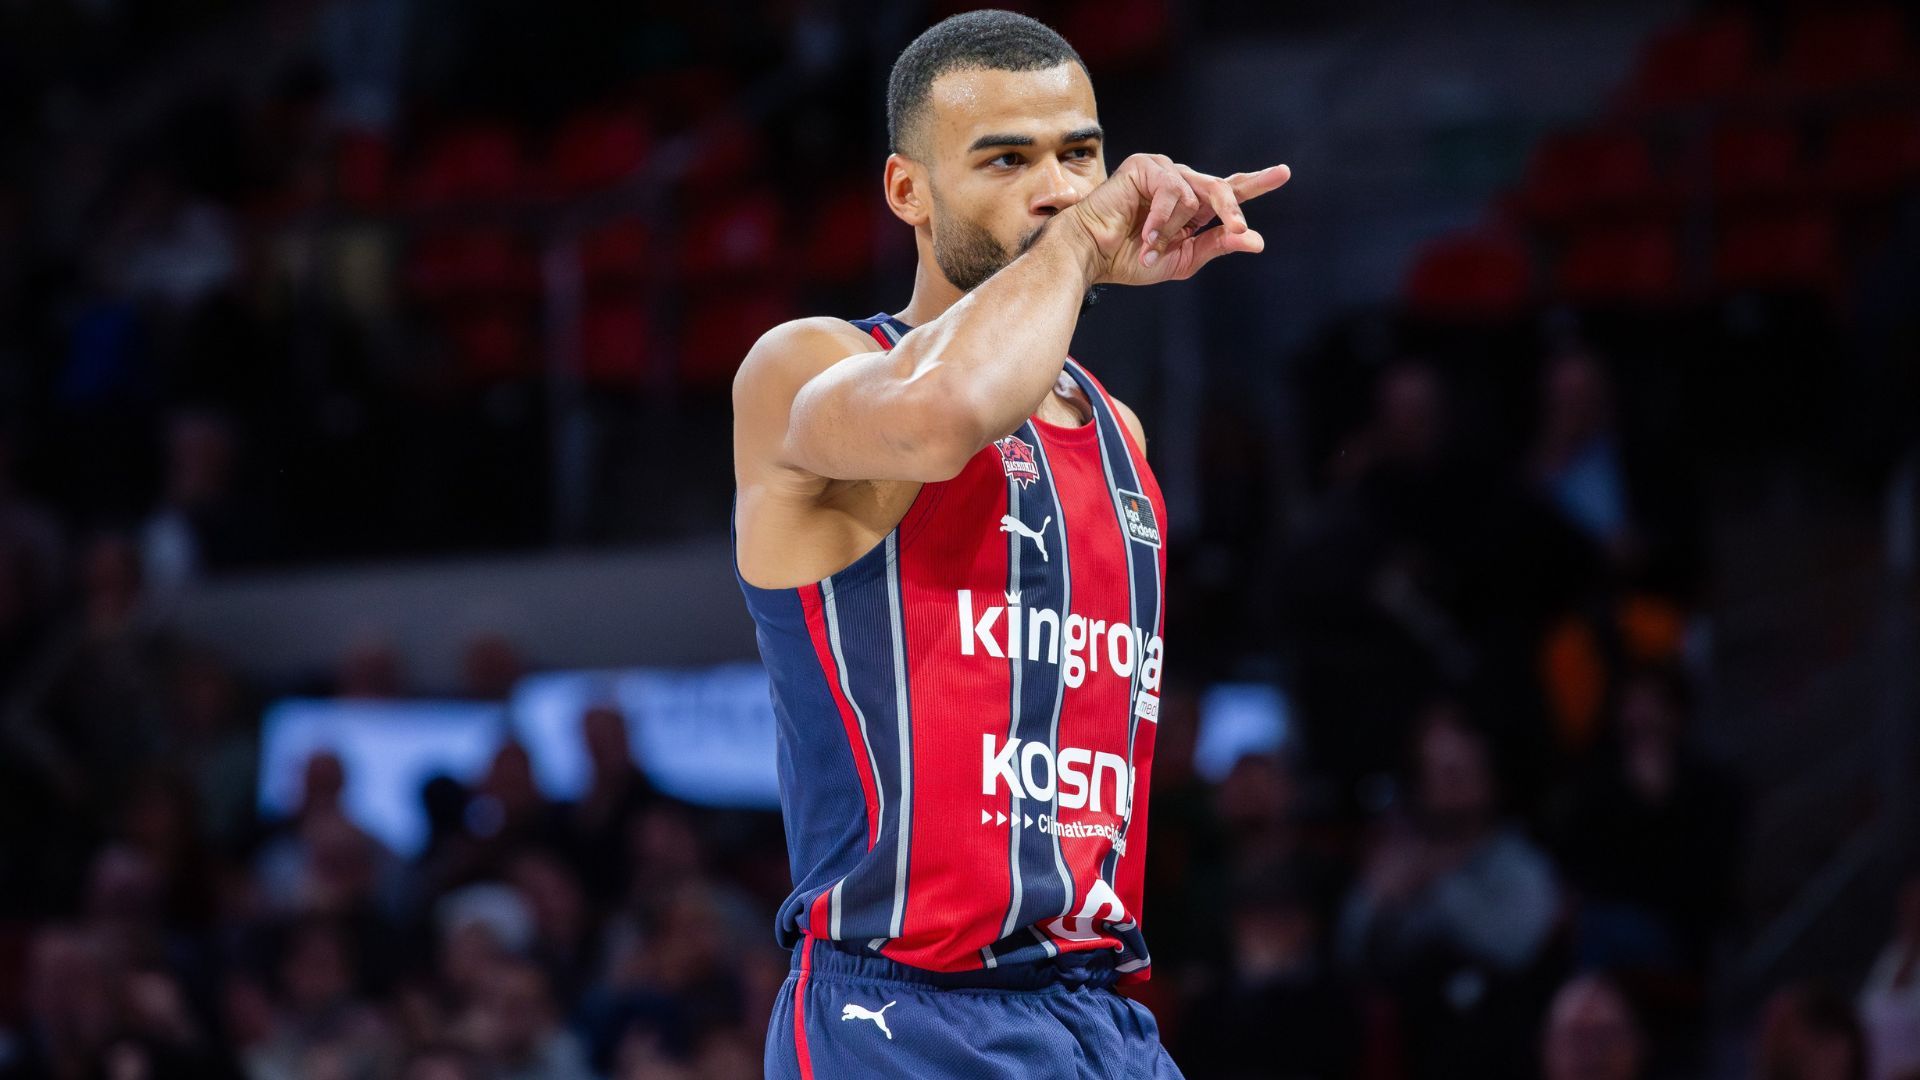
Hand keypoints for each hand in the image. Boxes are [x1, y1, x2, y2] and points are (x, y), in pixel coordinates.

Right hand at [1064, 154, 1289, 285]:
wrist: (1093, 255)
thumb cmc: (1130, 259)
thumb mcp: (1183, 258)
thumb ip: (1217, 245)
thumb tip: (1256, 240)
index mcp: (1190, 206)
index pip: (1229, 192)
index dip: (1256, 183)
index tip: (1284, 173)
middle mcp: (1180, 184)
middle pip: (1221, 188)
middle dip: (1231, 210)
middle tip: (1237, 229)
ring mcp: (1162, 172)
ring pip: (1196, 195)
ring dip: (1175, 228)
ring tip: (1150, 243)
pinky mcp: (1145, 166)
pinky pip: (1173, 191)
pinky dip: (1161, 219)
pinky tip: (1145, 233)